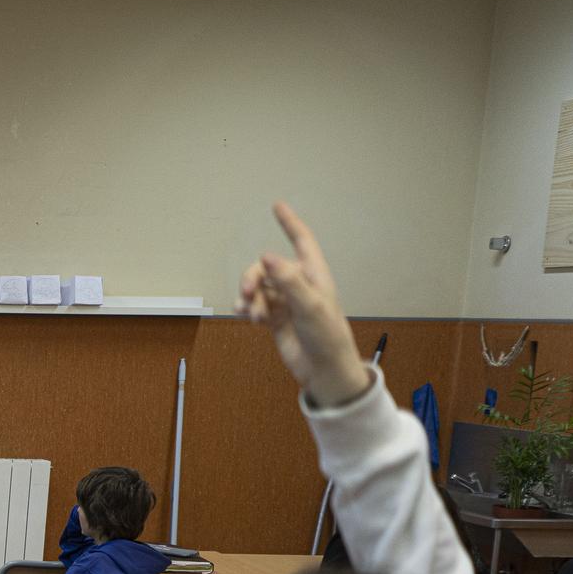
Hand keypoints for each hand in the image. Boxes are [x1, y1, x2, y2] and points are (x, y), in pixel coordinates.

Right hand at [235, 202, 370, 406]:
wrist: (322, 368)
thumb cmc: (326, 335)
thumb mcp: (310, 305)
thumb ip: (288, 280)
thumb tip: (266, 256)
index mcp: (313, 274)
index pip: (301, 241)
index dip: (289, 222)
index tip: (277, 205)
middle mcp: (298, 284)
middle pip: (267, 267)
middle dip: (252, 278)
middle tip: (246, 294)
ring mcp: (286, 301)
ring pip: (258, 288)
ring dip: (250, 298)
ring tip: (250, 314)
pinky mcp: (275, 318)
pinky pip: (255, 305)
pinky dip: (247, 309)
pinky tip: (247, 318)